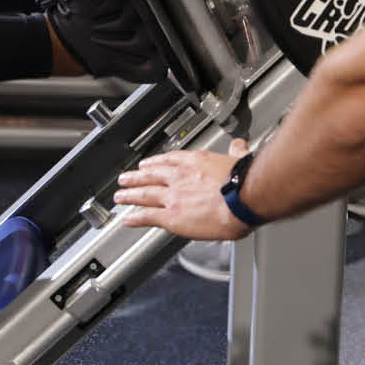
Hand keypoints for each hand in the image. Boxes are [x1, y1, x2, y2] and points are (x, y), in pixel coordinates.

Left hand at [115, 139, 251, 240]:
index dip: (156, 163)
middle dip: (136, 177)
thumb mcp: (239, 160)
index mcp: (195, 163)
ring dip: (130, 195)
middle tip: (125, 178)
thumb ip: (236, 153)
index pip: (169, 161)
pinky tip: (128, 219)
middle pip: (151, 176)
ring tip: (120, 196)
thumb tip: (239, 145)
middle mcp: (180, 178)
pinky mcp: (171, 216)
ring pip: (144, 194)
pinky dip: (135, 218)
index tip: (148, 164)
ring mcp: (173, 197)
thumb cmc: (244, 183)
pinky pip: (148, 216)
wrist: (243, 199)